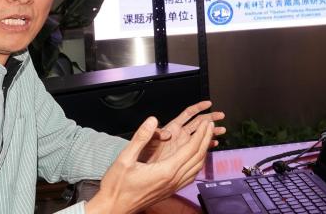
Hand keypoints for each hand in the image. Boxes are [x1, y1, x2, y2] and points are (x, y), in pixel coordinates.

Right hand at [85, 116, 212, 213]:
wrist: (114, 208)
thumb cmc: (117, 186)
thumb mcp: (125, 158)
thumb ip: (140, 138)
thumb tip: (153, 120)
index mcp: (166, 171)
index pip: (191, 149)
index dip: (201, 135)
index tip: (207, 123)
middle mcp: (173, 180)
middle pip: (197, 157)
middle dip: (206, 140)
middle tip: (211, 126)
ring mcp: (172, 187)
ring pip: (196, 168)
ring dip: (204, 151)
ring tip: (206, 139)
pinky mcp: (170, 191)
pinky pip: (190, 176)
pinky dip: (197, 164)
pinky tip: (195, 160)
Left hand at [139, 100, 225, 163]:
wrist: (141, 174)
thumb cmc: (141, 157)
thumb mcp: (147, 143)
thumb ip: (155, 135)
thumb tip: (166, 132)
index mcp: (172, 128)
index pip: (188, 114)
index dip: (199, 107)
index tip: (208, 103)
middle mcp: (179, 135)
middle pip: (198, 122)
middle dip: (210, 118)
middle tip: (221, 116)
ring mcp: (182, 144)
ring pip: (200, 135)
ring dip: (211, 132)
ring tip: (222, 130)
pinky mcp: (183, 154)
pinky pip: (197, 147)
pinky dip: (206, 145)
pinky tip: (213, 144)